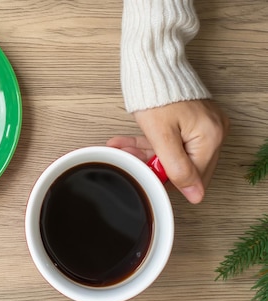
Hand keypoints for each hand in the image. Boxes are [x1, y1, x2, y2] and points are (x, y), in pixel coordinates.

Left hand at [107, 99, 228, 203]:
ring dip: (148, 154)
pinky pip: (174, 142)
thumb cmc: (156, 95)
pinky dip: (153, 144)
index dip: (167, 177)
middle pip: (185, 166)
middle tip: (131, 159)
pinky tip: (130, 144)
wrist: (152, 64)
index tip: (145, 172)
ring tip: (124, 149)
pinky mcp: (193, 122)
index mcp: (211, 137)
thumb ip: (178, 168)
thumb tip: (196, 195)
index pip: (193, 176)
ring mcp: (204, 126)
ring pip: (175, 154)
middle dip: (155, 164)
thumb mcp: (162, 137)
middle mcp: (214, 132)